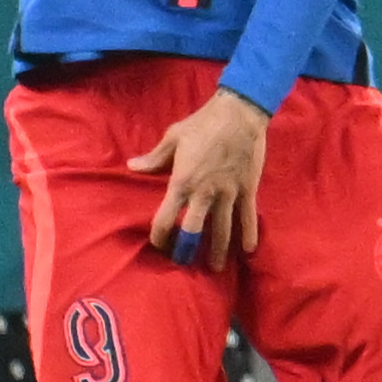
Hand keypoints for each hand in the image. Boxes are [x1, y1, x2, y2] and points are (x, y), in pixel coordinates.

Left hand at [131, 91, 269, 268]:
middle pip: (194, 230)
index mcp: (182, 181)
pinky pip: (248, 217)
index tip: (159, 245)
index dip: (159, 235)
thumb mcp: (173, 137)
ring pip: (223, 229)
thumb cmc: (202, 123)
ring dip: (218, 250)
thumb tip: (132, 167)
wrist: (239, 113)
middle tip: (185, 264)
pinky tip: (247, 251)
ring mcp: (228, 193)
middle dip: (188, 249)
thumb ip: (154, 158)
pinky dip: (248, 234)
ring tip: (216, 267)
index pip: (166, 217)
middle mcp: (204, 193)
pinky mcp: (248, 189)